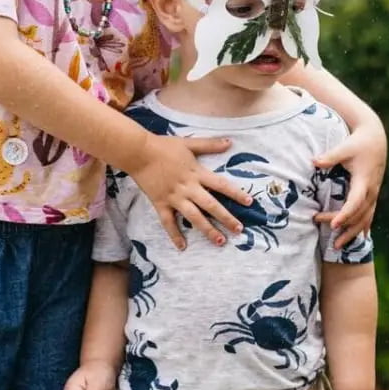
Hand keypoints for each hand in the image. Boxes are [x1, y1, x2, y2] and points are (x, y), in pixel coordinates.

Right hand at [127, 134, 251, 249]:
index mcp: (196, 173)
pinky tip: (182, 247)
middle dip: (226, 218)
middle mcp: (188, 188)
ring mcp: (174, 198)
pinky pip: (168, 222)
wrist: (139, 153)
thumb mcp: (189, 143)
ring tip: (220, 242)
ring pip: (194, 217)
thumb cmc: (164, 146)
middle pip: (211, 205)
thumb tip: (230, 142)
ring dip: (207, 230)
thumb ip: (210, 145)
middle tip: (239, 230)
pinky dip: (175, 235)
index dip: (236, 193)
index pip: (221, 184)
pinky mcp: (161, 204)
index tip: (249, 202)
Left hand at [312, 114, 385, 247]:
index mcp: (364, 181)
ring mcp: (373, 194)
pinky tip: (358, 238)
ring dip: (352, 233)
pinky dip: (362, 227)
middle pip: (358, 215)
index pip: (355, 202)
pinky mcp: (372, 194)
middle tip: (325, 231)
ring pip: (365, 219)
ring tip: (337, 247)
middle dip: (343, 226)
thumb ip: (329, 156)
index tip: (334, 224)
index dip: (345, 215)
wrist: (376, 139)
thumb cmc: (358, 142)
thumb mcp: (344, 147)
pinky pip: (369, 215)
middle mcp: (371, 190)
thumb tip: (313, 162)